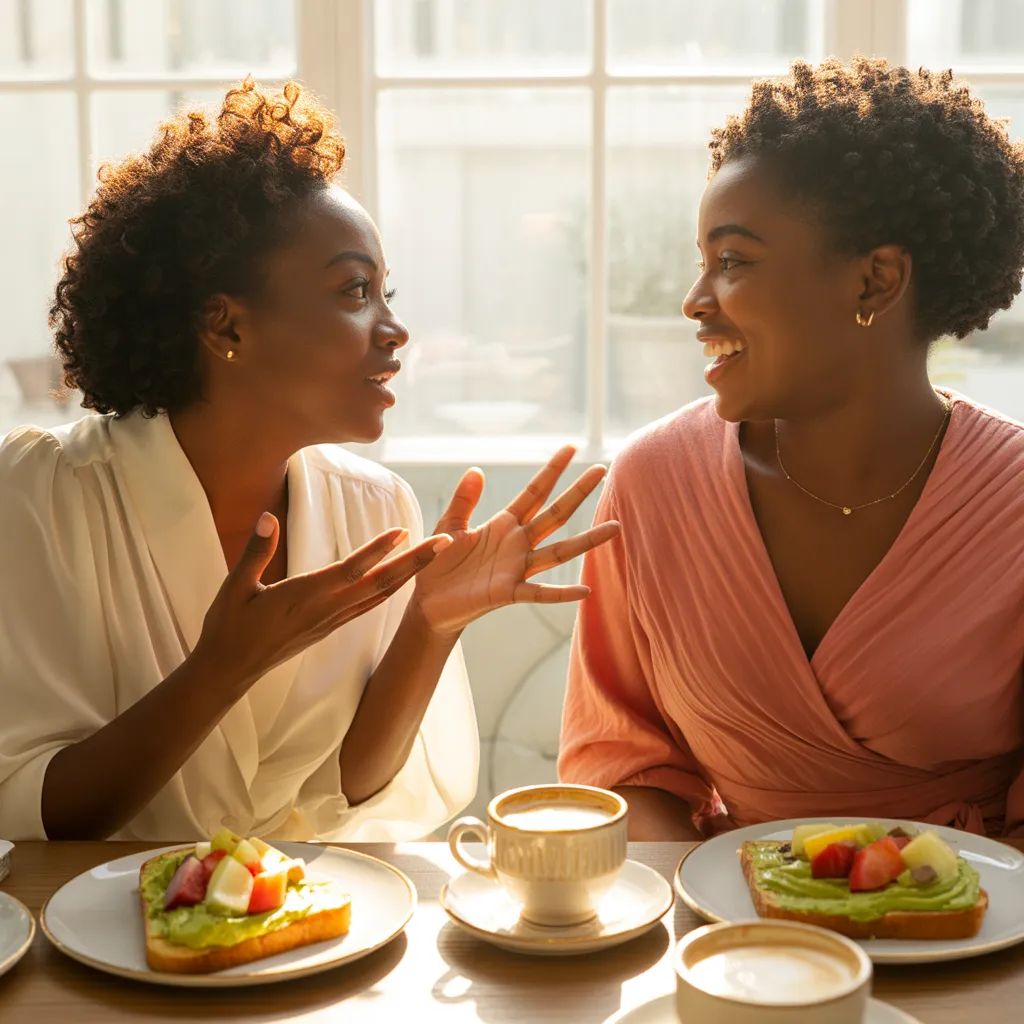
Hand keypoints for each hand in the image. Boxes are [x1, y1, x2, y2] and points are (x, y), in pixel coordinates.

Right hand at [194, 512, 450, 689]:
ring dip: (409, 574)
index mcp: (305, 596)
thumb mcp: (235, 586)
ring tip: (433, 554)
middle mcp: (327, 609)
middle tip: (446, 542)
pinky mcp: (330, 627)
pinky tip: (402, 580)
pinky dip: (390, 589)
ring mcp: (332, 620)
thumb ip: (256, 551)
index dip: (377, 551)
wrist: (230, 670)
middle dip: (415, 562)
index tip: (402, 533)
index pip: (350, 570)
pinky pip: (368, 606)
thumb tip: (268, 518)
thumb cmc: (229, 626)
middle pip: (380, 583)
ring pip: (380, 594)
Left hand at [409, 446, 619, 636]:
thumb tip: (477, 469)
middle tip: (602, 470)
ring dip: (586, 541)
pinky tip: (584, 590)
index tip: (570, 448)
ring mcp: (516, 568)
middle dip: (577, 492)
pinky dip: (561, 593)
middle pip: (554, 514)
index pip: (534, 492)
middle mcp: (517, 544)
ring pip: (558, 552)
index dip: (551, 471)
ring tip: (615, 528)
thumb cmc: (439, 564)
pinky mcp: (508, 593)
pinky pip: (539, 593)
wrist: (428, 602)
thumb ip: (464, 501)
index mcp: (504, 525)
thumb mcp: (449, 526)